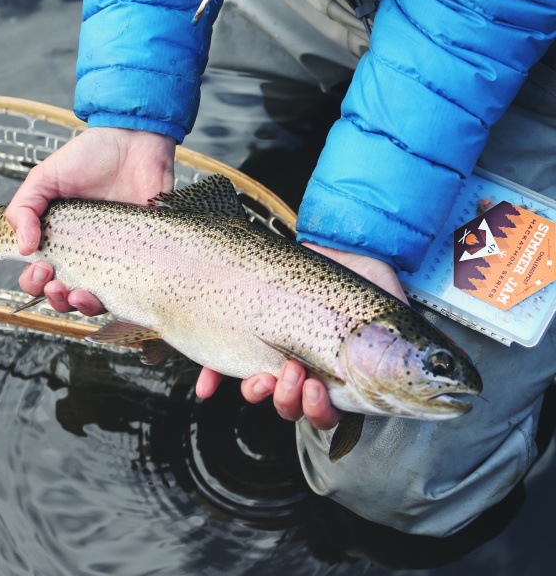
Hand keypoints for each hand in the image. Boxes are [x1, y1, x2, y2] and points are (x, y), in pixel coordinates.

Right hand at [5, 127, 175, 314]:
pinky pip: (132, 289)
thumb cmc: (91, 157)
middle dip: (55, 299)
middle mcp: (87, 254)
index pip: (41, 275)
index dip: (34, 282)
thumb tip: (23, 249)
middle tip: (56, 283)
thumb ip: (25, 208)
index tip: (40, 267)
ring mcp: (116, 257)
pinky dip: (119, 299)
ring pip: (97, 299)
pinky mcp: (143, 257)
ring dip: (82, 306)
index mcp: (60, 239)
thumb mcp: (46, 177)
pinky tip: (109, 292)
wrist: (135, 143)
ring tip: (78, 294)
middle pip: (66, 295)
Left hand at [196, 244, 407, 429]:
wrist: (335, 243)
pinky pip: (227, 364)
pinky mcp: (251, 334)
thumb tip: (449, 376)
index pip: (330, 412)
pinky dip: (215, 377)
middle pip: (291, 408)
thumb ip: (407, 344)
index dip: (320, 414)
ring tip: (263, 371)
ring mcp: (277, 353)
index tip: (317, 392)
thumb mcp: (391, 310)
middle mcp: (307, 369)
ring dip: (259, 391)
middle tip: (293, 373)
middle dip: (288, 401)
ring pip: (262, 391)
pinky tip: (208, 386)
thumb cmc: (366, 277)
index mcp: (340, 374)